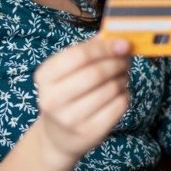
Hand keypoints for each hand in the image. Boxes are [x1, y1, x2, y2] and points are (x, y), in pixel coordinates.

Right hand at [32, 37, 131, 166]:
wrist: (59, 137)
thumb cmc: (67, 94)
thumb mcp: (68, 71)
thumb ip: (89, 50)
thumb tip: (114, 34)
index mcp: (44, 76)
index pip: (78, 55)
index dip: (105, 48)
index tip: (123, 44)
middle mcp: (52, 99)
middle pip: (95, 73)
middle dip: (117, 63)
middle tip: (125, 60)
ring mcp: (70, 119)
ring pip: (110, 89)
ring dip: (122, 79)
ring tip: (122, 77)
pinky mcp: (89, 133)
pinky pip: (118, 106)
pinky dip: (125, 95)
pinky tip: (120, 93)